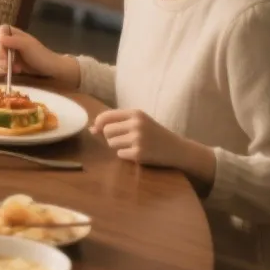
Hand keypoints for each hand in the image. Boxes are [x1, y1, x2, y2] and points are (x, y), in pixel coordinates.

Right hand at [0, 25, 72, 81]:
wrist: (48, 68)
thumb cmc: (40, 55)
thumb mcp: (28, 46)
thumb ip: (14, 41)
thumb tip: (0, 38)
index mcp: (13, 33)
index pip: (0, 32)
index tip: (4, 53)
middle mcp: (7, 40)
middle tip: (8, 65)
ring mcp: (6, 51)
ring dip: (0, 64)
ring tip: (15, 70)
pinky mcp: (5, 62)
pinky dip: (0, 69)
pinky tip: (10, 72)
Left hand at [92, 108, 209, 172]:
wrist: (178, 149)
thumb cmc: (155, 134)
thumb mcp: (139, 123)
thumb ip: (117, 123)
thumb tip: (91, 129)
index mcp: (136, 113)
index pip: (106, 116)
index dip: (98, 123)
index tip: (97, 129)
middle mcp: (137, 124)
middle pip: (106, 131)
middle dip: (110, 137)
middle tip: (123, 140)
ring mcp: (138, 139)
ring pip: (111, 143)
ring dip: (118, 146)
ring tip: (133, 146)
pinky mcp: (139, 153)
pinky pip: (120, 154)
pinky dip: (126, 155)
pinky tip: (138, 153)